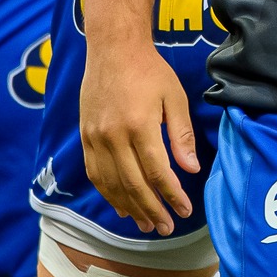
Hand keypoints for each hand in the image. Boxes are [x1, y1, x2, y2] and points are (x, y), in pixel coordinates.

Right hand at [80, 45, 199, 234]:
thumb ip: (181, 134)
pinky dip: (108, 193)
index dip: (171, 195)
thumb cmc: (149, 70)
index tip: (184, 210)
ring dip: (129, 207)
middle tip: (166, 227)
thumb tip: (191, 169)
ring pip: (111, 184)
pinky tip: (121, 205)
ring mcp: (95, 138)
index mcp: (139, 124)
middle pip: (133, 184)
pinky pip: (95, 173)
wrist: (112, 49)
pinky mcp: (85, 137)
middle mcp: (113, 135)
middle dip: (152, 209)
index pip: (157, 171)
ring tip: (146, 224)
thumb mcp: (174, 96)